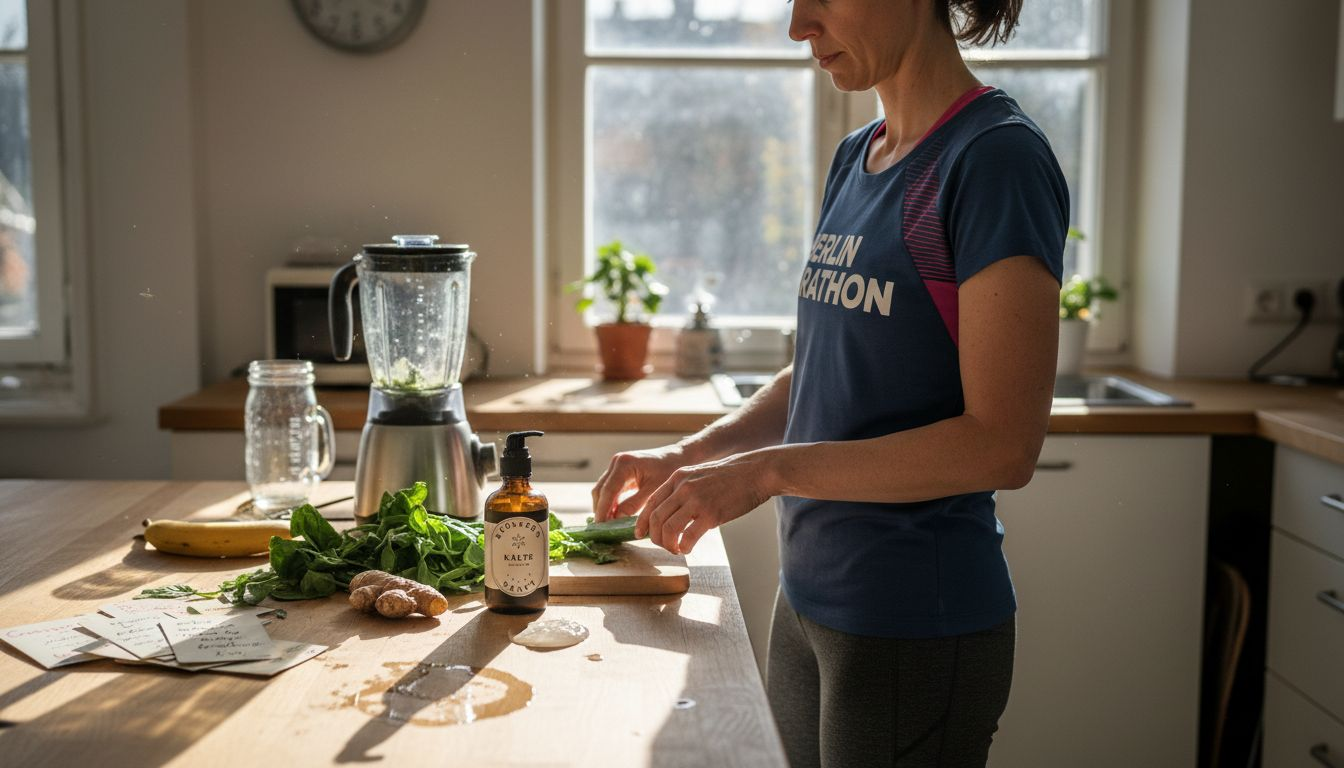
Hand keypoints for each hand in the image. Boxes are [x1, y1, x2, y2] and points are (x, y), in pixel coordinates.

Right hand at [591, 444, 693, 521]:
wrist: (678, 457)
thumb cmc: (669, 471)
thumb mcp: (653, 490)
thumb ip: (633, 504)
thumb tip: (616, 519)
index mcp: (624, 464)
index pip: (608, 491)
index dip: (603, 510)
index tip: (600, 527)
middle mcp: (617, 462)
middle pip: (600, 490)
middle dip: (601, 509)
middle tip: (604, 529)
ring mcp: (616, 466)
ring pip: (602, 490)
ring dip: (604, 507)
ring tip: (609, 525)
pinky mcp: (619, 471)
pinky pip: (609, 489)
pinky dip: (610, 502)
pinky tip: (615, 516)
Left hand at [637, 452, 773, 554]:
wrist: (755, 472)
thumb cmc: (730, 477)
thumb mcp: (699, 475)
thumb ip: (684, 490)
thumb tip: (672, 512)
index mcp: (678, 478)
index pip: (651, 503)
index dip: (643, 521)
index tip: (641, 534)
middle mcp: (683, 488)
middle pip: (656, 518)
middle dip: (654, 537)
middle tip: (662, 545)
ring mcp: (697, 500)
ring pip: (668, 529)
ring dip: (668, 544)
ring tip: (675, 549)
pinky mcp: (711, 514)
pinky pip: (689, 536)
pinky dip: (684, 547)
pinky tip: (688, 549)